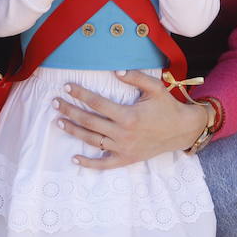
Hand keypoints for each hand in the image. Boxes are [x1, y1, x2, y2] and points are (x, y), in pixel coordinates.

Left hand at [52, 69, 209, 168]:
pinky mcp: (126, 159)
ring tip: (59, 121)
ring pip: (92, 141)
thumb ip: (136, 77)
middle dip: (69, 111)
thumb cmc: (167, 107)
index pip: (97, 103)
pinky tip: (74, 159)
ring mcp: (123, 149)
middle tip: (55, 102)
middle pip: (89, 122)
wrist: (182, 130)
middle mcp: (123, 134)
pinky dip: (88, 163)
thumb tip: (115, 71)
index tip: (67, 87)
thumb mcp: (155, 88)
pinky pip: (103, 164)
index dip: (80, 94)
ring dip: (73, 131)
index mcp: (128, 116)